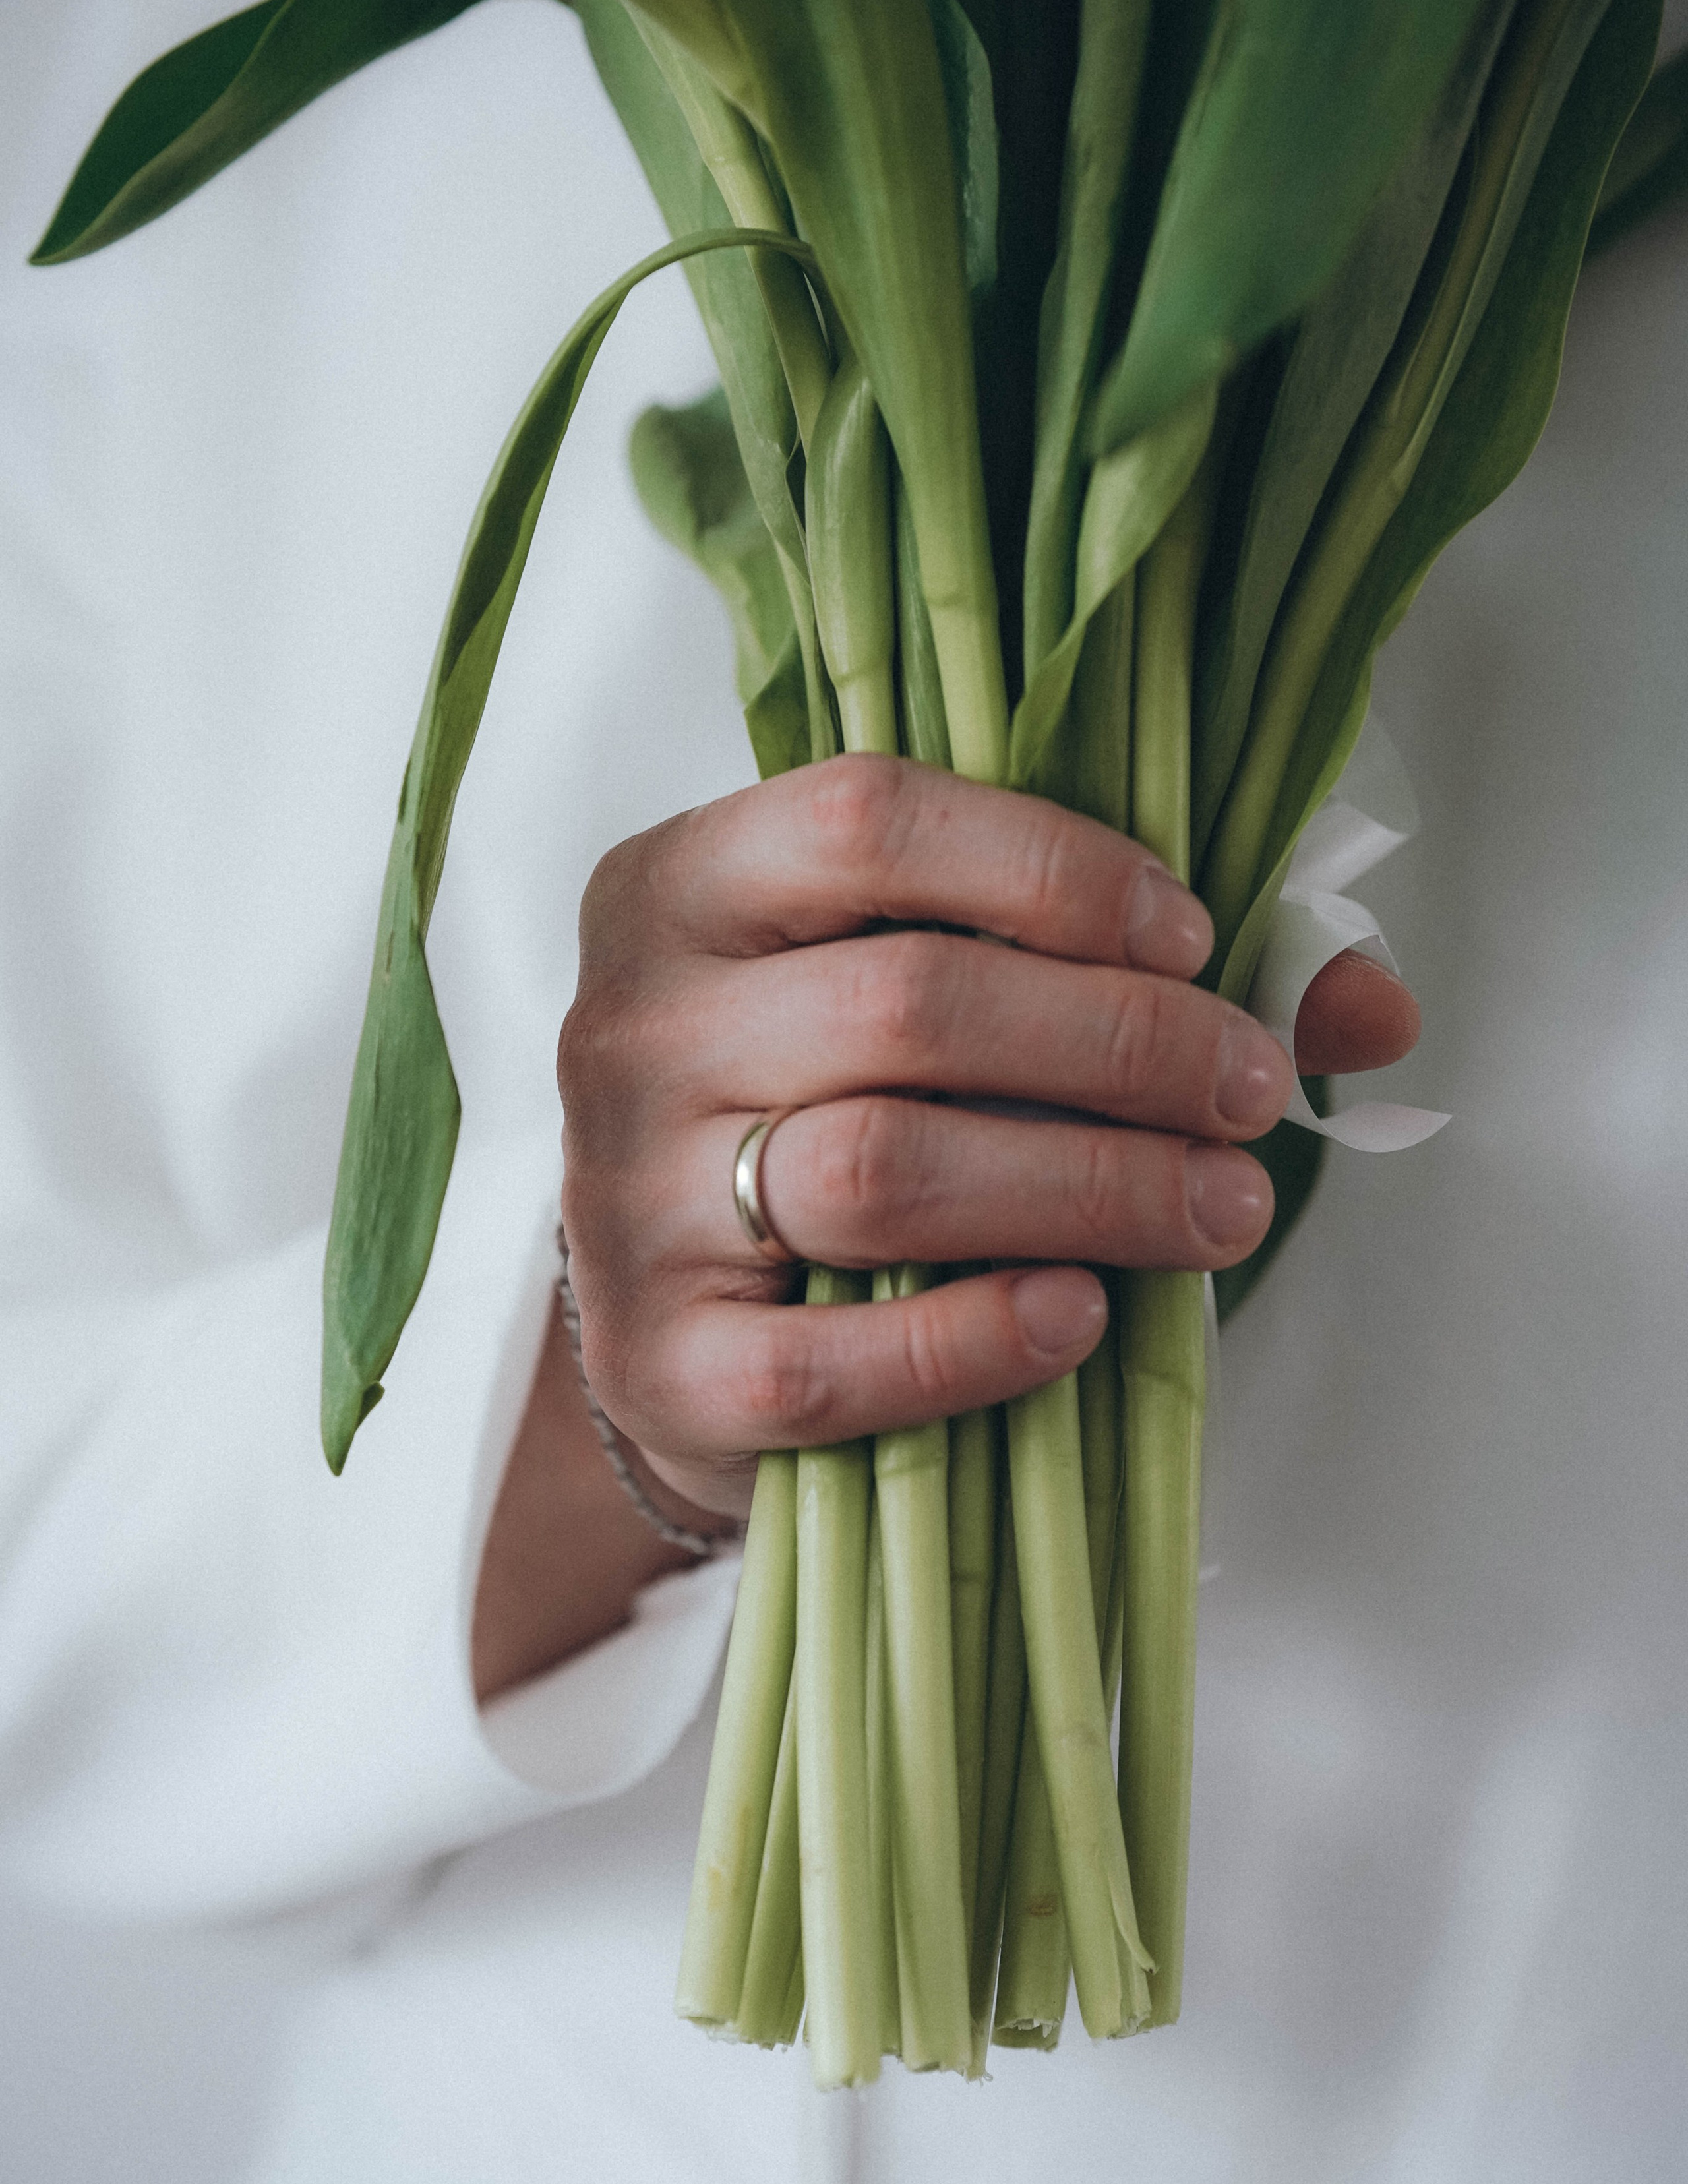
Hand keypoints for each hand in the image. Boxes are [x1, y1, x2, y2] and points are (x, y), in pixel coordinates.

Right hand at [555, 756, 1416, 1524]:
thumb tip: (1370, 1006)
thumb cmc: (829, 1112)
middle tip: (1251, 1097)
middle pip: (906, 1002)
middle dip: (1124, 1044)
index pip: (866, 819)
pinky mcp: (661, 1364)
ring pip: (880, 1170)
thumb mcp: (932, 997)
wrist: (677, 1318)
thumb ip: (1127, 968)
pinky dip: (980, 1340)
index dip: (1055, 870)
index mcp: (687, 887)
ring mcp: (628, 1199)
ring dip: (1092, 1187)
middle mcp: (633, 1028)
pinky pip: (831, 1361)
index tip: (1193, 938)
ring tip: (1222, 1210)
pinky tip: (1082, 1317)